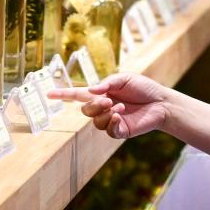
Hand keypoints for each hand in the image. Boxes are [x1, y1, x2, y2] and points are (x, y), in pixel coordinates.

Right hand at [48, 73, 169, 138]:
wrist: (161, 102)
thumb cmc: (144, 88)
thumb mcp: (125, 78)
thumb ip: (107, 83)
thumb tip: (91, 91)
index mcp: (102, 94)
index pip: (78, 95)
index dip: (63, 95)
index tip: (48, 94)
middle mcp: (104, 108)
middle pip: (85, 111)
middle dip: (94, 106)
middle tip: (109, 101)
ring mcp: (111, 121)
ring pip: (95, 122)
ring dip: (106, 114)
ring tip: (120, 108)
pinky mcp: (121, 131)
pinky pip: (108, 131)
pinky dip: (112, 123)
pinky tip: (121, 117)